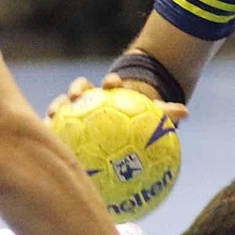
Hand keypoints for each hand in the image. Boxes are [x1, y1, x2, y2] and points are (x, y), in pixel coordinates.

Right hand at [46, 73, 188, 123]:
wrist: (120, 127)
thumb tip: (185, 113)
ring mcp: (76, 114)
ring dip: (56, 110)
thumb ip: (165, 113)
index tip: (112, 84)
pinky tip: (49, 151)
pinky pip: (58, 132)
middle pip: (79, 91)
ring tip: (50, 119)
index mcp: (111, 95)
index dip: (110, 83)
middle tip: (76, 97)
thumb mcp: (152, 116)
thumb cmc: (138, 121)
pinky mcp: (66, 129)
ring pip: (62, 108)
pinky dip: (52, 137)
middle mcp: (91, 101)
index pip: (109, 84)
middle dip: (76, 90)